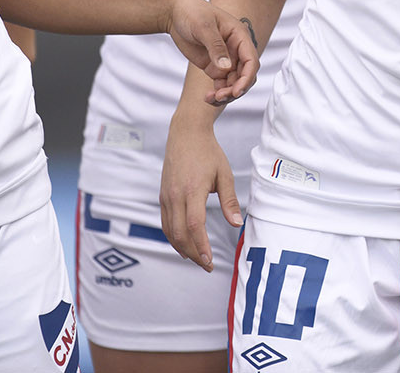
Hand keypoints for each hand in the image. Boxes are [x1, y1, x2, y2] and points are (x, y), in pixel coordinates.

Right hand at [160, 116, 239, 271]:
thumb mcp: (224, 174)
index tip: (210, 261)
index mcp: (192, 190)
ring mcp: (166, 196)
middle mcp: (175, 196)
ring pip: (170, 232)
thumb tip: (237, 224)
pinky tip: (184, 245)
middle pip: (180, 234)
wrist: (186, 133)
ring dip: (183, 249)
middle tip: (207, 266)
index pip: (195, 226)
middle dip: (193, 254)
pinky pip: (165, 223)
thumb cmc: (208, 152)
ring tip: (197, 259)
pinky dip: (174, 237)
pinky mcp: (162, 196)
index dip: (202, 247)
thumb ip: (230, 201)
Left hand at [164, 0, 259, 103]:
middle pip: (245, 75)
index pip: (251, 60)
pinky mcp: (215, 67)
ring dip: (227, 94)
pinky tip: (207, 97)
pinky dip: (217, 94)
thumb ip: (216, 47)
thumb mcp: (203, 27)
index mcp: (239, 36)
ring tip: (210, 98)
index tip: (236, 91)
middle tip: (219, 96)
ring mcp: (226, 60)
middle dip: (236, 89)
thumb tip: (226, 68)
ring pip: (234, 83)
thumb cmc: (192, 12)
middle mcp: (236, 49)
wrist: (175, 13)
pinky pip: (222, 85)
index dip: (247, 78)